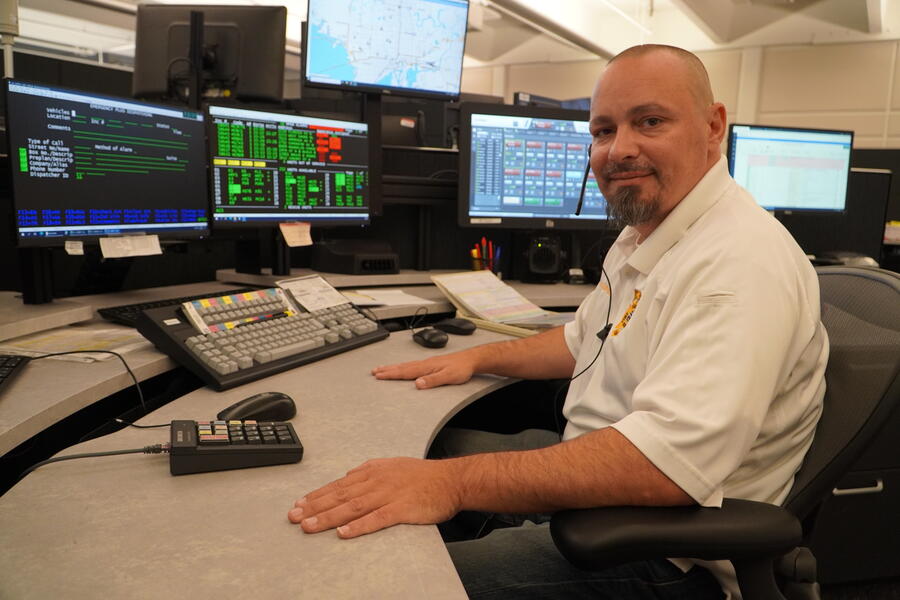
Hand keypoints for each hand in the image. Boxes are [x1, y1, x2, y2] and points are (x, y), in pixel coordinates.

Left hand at [288, 457, 461, 537]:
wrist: (452, 480)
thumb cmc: (423, 475)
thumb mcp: (392, 465)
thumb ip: (369, 469)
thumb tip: (348, 474)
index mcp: (373, 472)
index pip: (338, 484)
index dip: (317, 495)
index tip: (299, 504)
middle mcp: (377, 481)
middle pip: (340, 495)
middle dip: (314, 507)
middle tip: (293, 516)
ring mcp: (388, 494)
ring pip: (352, 507)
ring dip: (328, 517)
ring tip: (309, 526)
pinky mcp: (402, 509)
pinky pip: (376, 519)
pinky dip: (358, 526)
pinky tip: (343, 533)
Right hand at [371, 352, 476, 388]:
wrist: (471, 360)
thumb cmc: (461, 368)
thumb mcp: (448, 377)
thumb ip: (433, 380)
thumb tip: (418, 384)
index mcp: (426, 367)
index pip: (405, 371)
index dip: (391, 374)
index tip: (379, 375)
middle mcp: (424, 364)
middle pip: (402, 367)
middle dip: (387, 370)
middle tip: (374, 372)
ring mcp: (427, 363)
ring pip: (406, 365)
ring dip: (393, 367)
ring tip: (382, 368)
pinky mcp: (430, 364)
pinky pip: (412, 365)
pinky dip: (403, 367)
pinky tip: (402, 368)